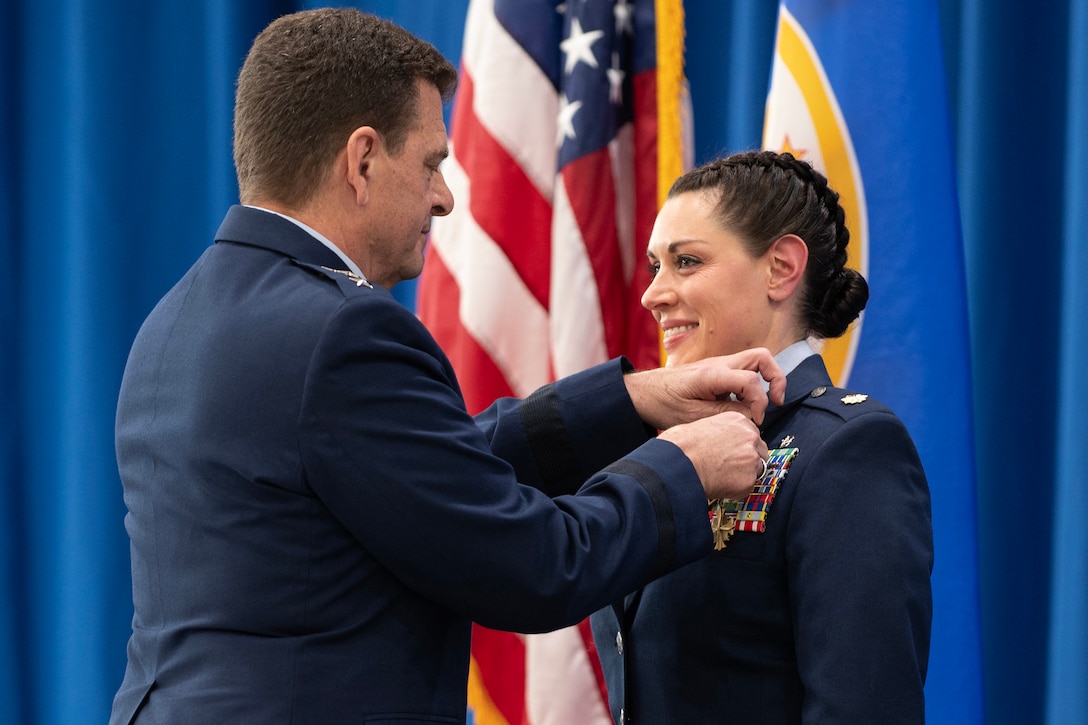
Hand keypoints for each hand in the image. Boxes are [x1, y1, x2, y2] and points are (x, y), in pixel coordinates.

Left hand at [624, 347, 785, 429]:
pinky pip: (743, 372)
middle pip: (762, 357)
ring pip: (755, 362)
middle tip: (776, 402)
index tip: (756, 420)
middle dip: (776, 378)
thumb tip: (752, 415)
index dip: (761, 402)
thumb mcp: (693, 416)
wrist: (643, 392)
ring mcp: (719, 365)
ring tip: (760, 407)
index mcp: (712, 374)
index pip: (751, 380)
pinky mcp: (717, 372)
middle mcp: (719, 364)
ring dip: (765, 381)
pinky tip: (742, 407)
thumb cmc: (662, 404)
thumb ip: (726, 414)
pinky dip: (750, 387)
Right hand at [658, 411, 768, 499]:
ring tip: (721, 476)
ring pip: (756, 470)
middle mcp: (749, 437)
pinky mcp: (748, 480)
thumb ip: (721, 432)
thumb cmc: (681, 445)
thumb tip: (721, 440)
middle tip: (728, 466)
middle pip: (759, 452)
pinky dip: (735, 489)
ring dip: (742, 475)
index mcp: (738, 420)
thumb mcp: (703, 425)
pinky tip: (719, 485)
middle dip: (747, 460)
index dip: (742, 446)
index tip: (734, 452)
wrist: (677, 463)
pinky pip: (746, 487)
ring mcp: (751, 459)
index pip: (752, 435)